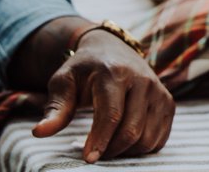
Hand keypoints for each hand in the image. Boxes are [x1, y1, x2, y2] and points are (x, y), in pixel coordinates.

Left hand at [31, 29, 173, 163]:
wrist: (112, 50)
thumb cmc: (84, 70)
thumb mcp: (64, 82)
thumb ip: (55, 108)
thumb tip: (39, 132)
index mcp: (115, 73)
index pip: (111, 114)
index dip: (100, 140)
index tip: (88, 159)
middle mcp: (143, 80)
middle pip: (132, 130)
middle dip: (111, 150)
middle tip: (94, 154)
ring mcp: (159, 91)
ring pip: (148, 137)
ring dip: (127, 151)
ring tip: (108, 146)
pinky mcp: (168, 102)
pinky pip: (160, 138)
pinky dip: (143, 148)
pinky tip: (125, 142)